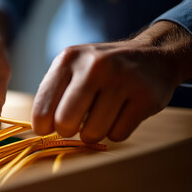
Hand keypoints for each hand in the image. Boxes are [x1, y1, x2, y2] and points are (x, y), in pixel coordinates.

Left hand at [32, 21, 191, 142]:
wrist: (153, 56)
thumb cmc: (102, 69)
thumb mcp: (73, 68)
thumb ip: (53, 93)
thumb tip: (38, 129)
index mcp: (69, 59)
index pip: (42, 107)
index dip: (43, 126)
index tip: (48, 128)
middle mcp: (94, 66)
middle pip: (65, 122)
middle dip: (67, 131)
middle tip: (74, 125)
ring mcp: (122, 80)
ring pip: (92, 133)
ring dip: (93, 133)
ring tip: (100, 117)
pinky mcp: (145, 97)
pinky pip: (118, 135)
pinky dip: (116, 132)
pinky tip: (121, 114)